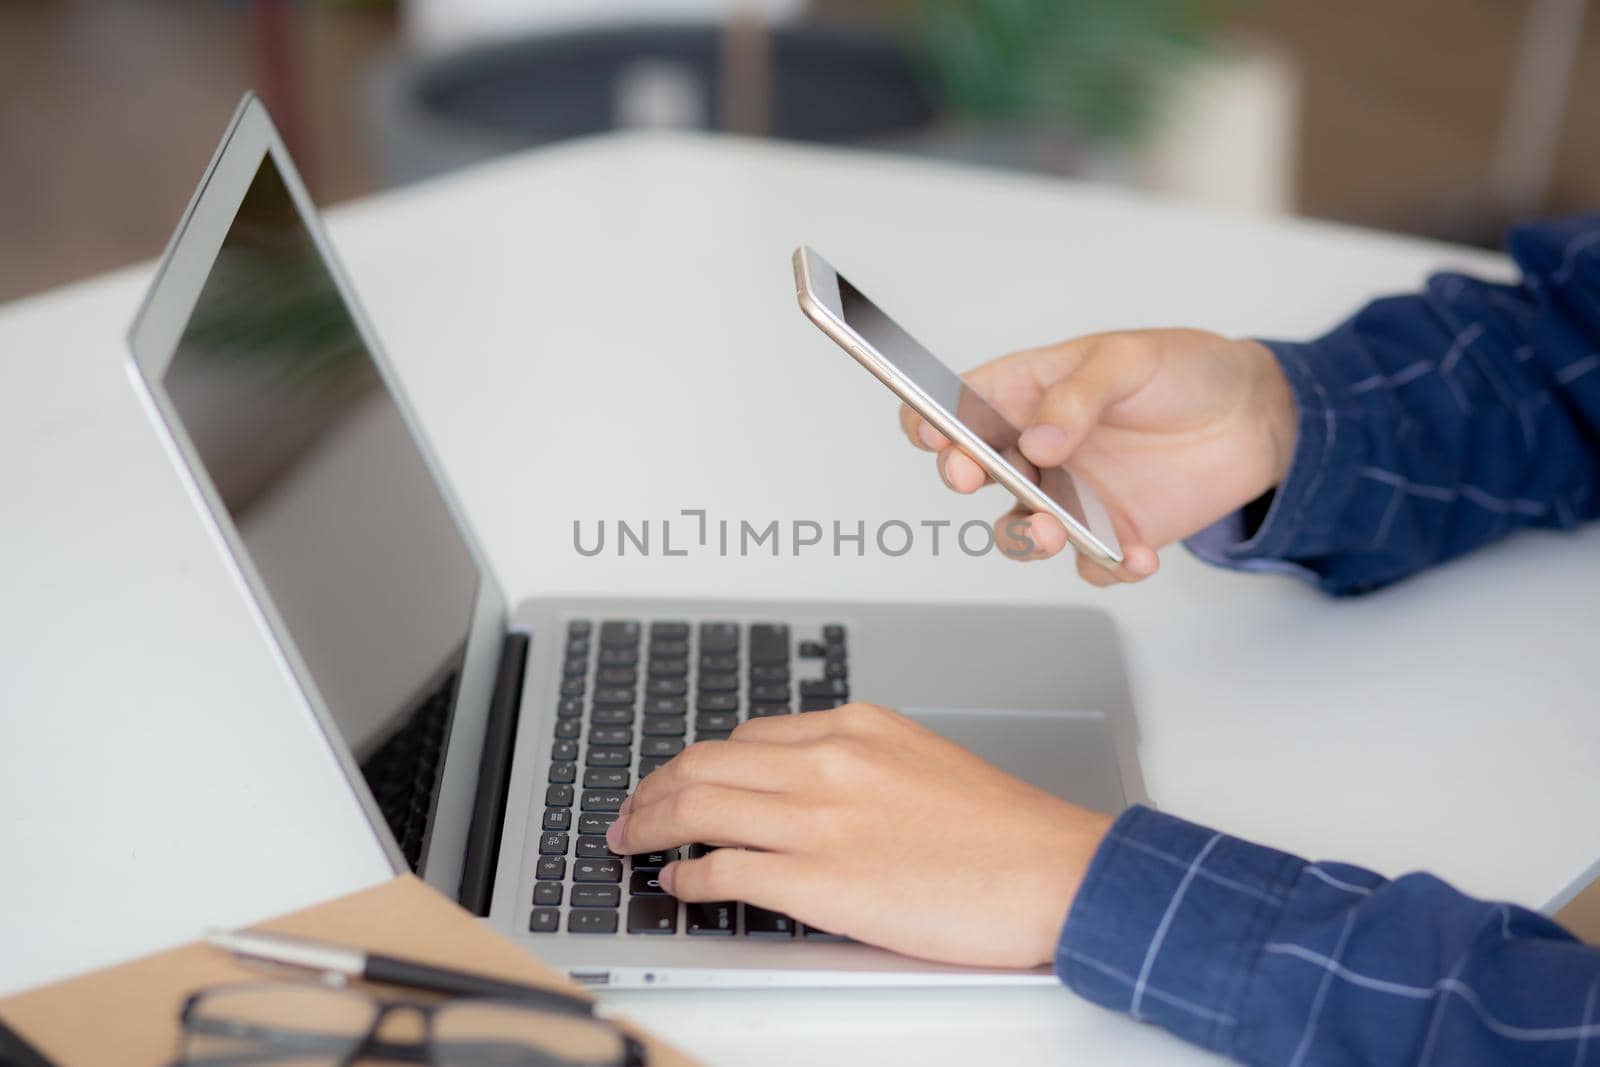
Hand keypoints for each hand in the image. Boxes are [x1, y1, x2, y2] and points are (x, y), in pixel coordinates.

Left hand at [606, 703, 1112, 967]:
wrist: (1052, 872)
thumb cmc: (1002, 830)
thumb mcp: (921, 760)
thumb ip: (857, 764)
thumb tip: (802, 787)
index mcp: (854, 727)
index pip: (746, 736)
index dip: (696, 762)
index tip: (678, 780)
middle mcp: (828, 762)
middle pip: (705, 764)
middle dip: (653, 789)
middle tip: (632, 811)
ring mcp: (820, 819)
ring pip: (699, 807)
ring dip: (651, 826)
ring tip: (633, 841)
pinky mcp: (820, 880)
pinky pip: (724, 870)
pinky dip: (688, 876)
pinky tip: (679, 883)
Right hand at [900, 329, 1295, 584]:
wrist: (1255, 416)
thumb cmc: (1184, 370)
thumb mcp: (1129, 359)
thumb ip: (1078, 396)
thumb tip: (1039, 442)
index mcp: (1027, 393)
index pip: (959, 407)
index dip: (931, 421)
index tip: (933, 432)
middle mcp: (1036, 450)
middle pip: (975, 472)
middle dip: (962, 475)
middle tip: (968, 473)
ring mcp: (1069, 496)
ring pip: (1019, 529)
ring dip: (1023, 535)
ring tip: (1049, 527)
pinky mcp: (1109, 534)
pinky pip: (1090, 563)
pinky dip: (1107, 566)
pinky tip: (1136, 553)